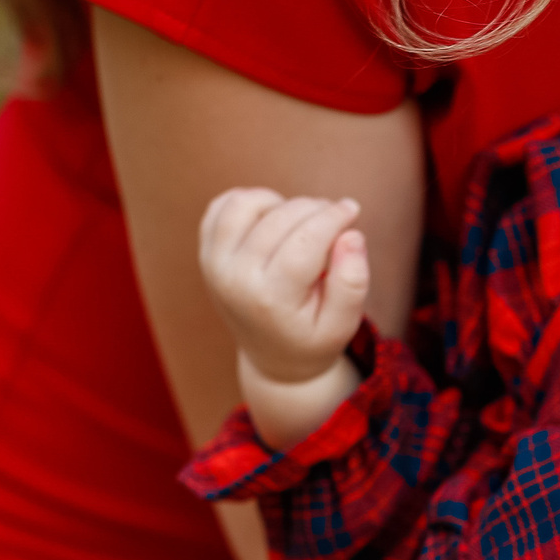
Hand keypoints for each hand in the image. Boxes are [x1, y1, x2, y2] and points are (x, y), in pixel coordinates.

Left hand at [198, 188, 371, 385]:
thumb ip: (352, 283)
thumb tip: (351, 235)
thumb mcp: (343, 325)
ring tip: (302, 221)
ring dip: (281, 202)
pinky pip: (223, 205)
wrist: (273, 358)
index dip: (333, 218)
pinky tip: (274, 219)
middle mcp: (234, 279)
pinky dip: (252, 201)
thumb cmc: (313, 337)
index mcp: (269, 300)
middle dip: (315, 209)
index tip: (353, 209)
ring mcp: (214, 263)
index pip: (305, 242)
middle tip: (336, 219)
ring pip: (246, 204)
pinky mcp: (207, 252)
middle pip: (279, 220)